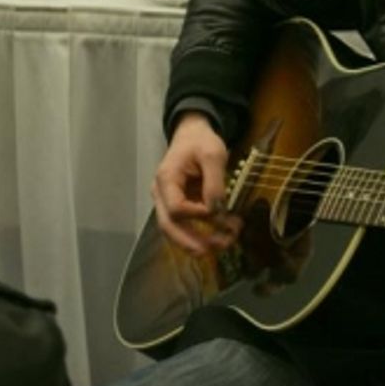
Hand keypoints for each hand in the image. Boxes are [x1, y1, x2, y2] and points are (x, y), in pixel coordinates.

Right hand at [151, 112, 239, 255]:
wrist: (192, 134)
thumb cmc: (201, 141)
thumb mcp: (213, 155)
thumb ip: (214, 182)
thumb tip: (216, 210)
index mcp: (166, 179)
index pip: (176, 208)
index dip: (197, 215)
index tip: (219, 211)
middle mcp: (161, 194)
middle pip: (168, 226)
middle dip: (190, 241)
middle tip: (212, 251)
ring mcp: (166, 202)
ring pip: (174, 230)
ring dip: (196, 242)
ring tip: (223, 245)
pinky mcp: (177, 206)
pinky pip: (183, 226)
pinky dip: (200, 234)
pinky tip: (220, 236)